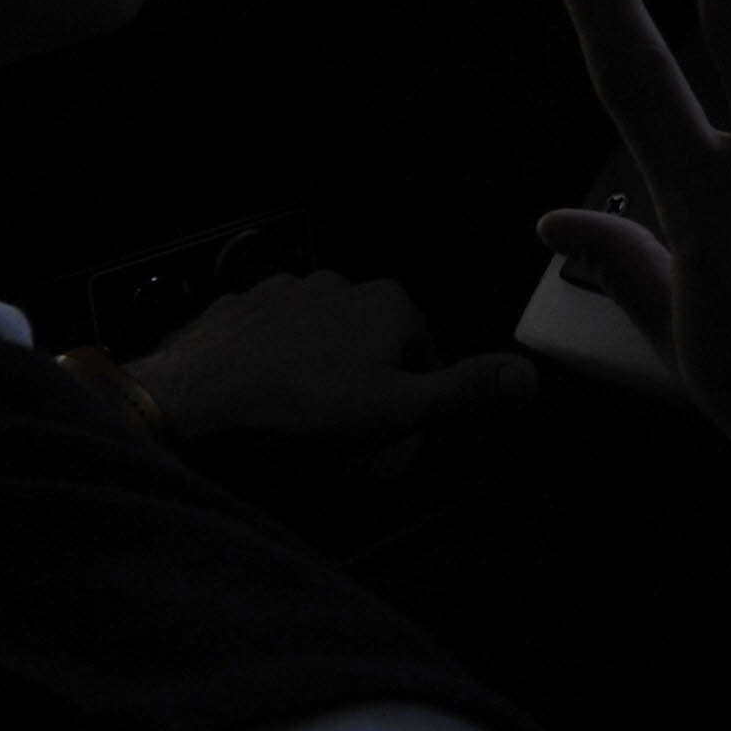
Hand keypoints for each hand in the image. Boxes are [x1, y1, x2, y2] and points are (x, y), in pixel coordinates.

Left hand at [129, 269, 534, 461]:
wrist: (200, 392)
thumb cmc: (308, 404)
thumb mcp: (398, 409)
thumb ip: (465, 390)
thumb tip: (529, 376)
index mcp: (390, 306)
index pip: (424, 359)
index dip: (413, 407)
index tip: (389, 446)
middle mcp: (344, 284)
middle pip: (373, 348)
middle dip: (366, 390)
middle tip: (342, 443)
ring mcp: (286, 290)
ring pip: (322, 341)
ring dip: (320, 375)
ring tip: (297, 424)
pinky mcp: (238, 306)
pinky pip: (271, 339)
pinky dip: (273, 365)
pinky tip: (259, 400)